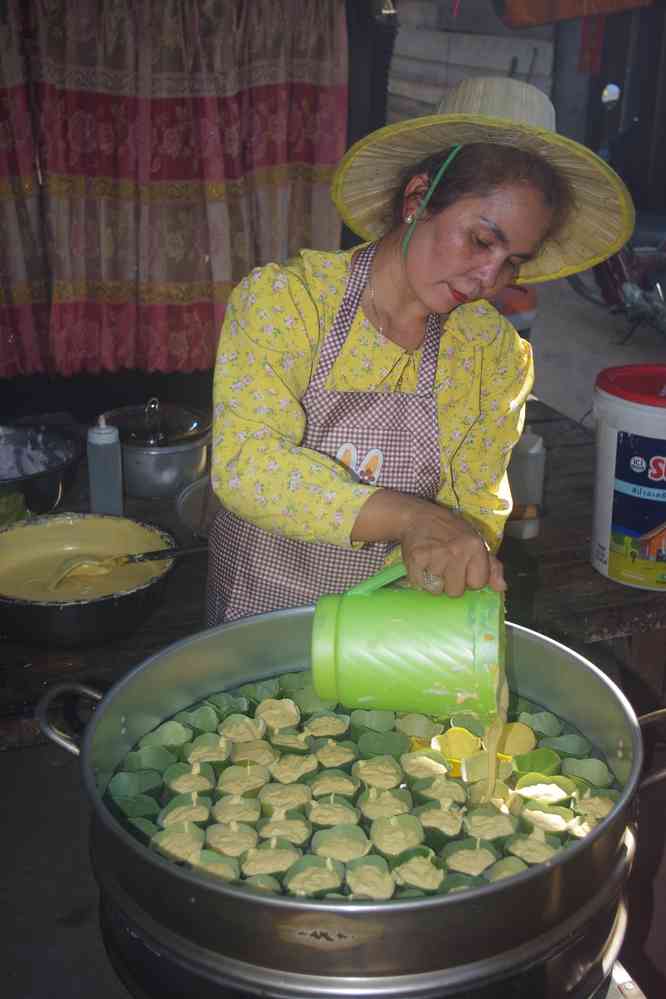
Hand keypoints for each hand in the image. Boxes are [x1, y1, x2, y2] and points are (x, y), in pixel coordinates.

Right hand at [351, 491, 505, 596]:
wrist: (418, 517)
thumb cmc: (449, 530)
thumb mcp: (475, 542)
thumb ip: (492, 566)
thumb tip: (501, 587)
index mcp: (475, 546)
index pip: (478, 583)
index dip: (470, 579)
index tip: (464, 568)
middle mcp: (456, 551)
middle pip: (456, 592)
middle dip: (451, 583)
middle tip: (446, 566)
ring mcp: (435, 556)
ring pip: (438, 590)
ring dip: (435, 580)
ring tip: (434, 563)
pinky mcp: (416, 560)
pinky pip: (420, 585)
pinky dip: (420, 579)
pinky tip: (423, 564)